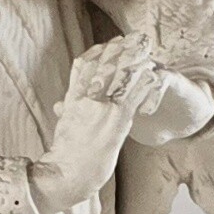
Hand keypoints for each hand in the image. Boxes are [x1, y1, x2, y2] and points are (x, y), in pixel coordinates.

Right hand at [31, 36, 163, 210]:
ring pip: (119, 74)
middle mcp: (85, 99)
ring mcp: (101, 108)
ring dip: (134, 58)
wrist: (65, 176)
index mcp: (72, 99)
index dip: (99, 51)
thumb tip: (62, 105)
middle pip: (103, 63)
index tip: (111, 42)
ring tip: (146, 47)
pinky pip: (133, 94)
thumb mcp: (62, 129)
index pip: (84, 65)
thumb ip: (67, 113)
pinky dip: (143, 81)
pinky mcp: (116, 121)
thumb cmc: (64, 158)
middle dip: (120, 48)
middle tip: (135, 37)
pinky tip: (152, 73)